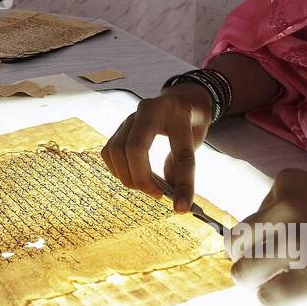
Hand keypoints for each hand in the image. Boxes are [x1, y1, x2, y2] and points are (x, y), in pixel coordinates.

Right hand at [101, 82, 214, 211]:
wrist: (182, 97)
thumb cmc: (192, 120)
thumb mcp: (197, 139)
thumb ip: (182, 165)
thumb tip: (172, 199)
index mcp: (178, 113)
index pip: (181, 154)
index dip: (183, 184)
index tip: (182, 208)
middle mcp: (149, 110)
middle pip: (134, 148)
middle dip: (142, 179)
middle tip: (156, 195)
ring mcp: (130, 117)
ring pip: (116, 150)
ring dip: (127, 176)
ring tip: (146, 187)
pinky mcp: (120, 127)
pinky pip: (109, 151)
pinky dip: (117, 169)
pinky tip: (132, 176)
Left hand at [229, 169, 306, 305]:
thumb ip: (298, 214)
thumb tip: (258, 246)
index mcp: (290, 183)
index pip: (251, 219)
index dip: (268, 241)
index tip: (298, 249)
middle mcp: (286, 206)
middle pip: (237, 244)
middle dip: (256, 263)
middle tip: (288, 274)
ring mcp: (298, 239)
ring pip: (243, 273)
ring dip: (264, 285)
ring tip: (298, 288)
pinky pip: (269, 299)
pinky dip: (282, 305)